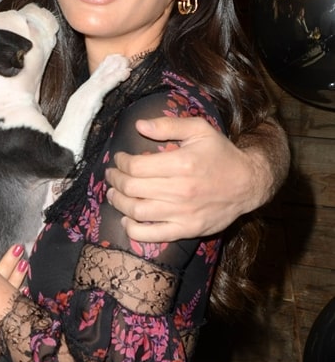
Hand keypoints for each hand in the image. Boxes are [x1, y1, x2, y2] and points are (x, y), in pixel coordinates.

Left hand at [105, 115, 266, 241]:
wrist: (248, 184)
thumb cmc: (221, 154)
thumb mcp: (199, 130)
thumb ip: (168, 125)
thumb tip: (139, 125)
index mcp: (182, 164)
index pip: (136, 167)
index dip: (121, 162)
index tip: (119, 159)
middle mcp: (181, 190)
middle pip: (132, 188)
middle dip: (115, 180)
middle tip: (112, 175)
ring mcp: (183, 213)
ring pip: (137, 212)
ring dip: (118, 203)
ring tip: (114, 194)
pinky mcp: (187, 230)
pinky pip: (152, 235)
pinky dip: (133, 230)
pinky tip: (126, 220)